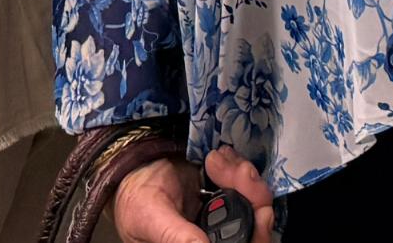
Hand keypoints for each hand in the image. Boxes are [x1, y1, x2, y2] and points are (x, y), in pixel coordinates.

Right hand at [114, 148, 275, 242]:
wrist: (131, 168)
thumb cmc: (133, 201)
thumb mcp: (151, 218)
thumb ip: (177, 236)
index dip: (258, 236)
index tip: (261, 212)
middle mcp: (215, 238)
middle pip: (255, 228)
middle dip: (255, 198)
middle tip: (240, 172)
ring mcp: (224, 218)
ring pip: (256, 204)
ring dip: (245, 178)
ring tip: (218, 160)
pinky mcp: (227, 195)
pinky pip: (247, 185)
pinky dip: (239, 169)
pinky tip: (222, 158)